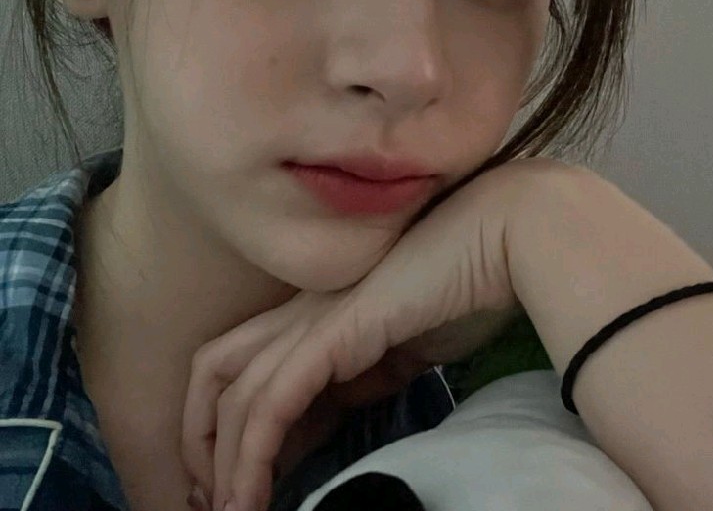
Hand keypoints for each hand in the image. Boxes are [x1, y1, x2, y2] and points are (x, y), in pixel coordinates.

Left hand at [181, 157, 559, 510]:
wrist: (500, 239)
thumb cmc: (463, 286)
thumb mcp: (402, 349)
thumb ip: (363, 377)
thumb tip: (334, 413)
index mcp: (317, 311)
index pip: (244, 364)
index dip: (228, 421)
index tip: (241, 475)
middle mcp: (302, 311)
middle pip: (214, 369)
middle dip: (201, 436)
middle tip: (212, 495)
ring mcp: (314, 317)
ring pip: (231, 389)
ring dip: (222, 460)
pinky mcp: (333, 332)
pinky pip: (271, 399)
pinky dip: (252, 453)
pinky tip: (253, 494)